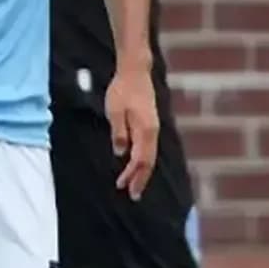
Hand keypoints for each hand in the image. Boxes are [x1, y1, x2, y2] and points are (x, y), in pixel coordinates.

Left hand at [105, 64, 159, 200]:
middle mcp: (152, 131)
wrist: (135, 72)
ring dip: (142, 171)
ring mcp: (153, 127)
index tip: (123, 187)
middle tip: (133, 195)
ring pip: (150, 155)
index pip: (140, 160)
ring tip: (134, 184)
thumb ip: (119, 133)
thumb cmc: (122, 90)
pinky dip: (144, 160)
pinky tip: (137, 165)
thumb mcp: (115, 111)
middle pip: (149, 162)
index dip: (132, 175)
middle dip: (141, 179)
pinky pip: (149, 148)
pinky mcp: (150, 123)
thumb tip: (120, 153)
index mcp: (145, 130)